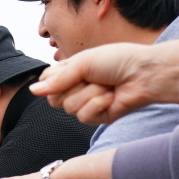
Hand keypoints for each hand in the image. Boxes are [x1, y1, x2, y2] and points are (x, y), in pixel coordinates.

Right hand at [29, 36, 178, 124]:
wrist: (145, 73)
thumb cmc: (118, 60)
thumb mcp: (83, 62)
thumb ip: (57, 79)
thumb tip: (33, 90)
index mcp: (71, 73)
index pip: (46, 82)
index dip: (53, 79)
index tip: (71, 71)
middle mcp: (77, 89)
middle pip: (53, 98)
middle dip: (73, 85)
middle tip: (92, 77)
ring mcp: (86, 104)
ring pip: (69, 107)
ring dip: (90, 93)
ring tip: (107, 86)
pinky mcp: (98, 117)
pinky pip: (83, 116)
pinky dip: (98, 104)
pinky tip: (111, 98)